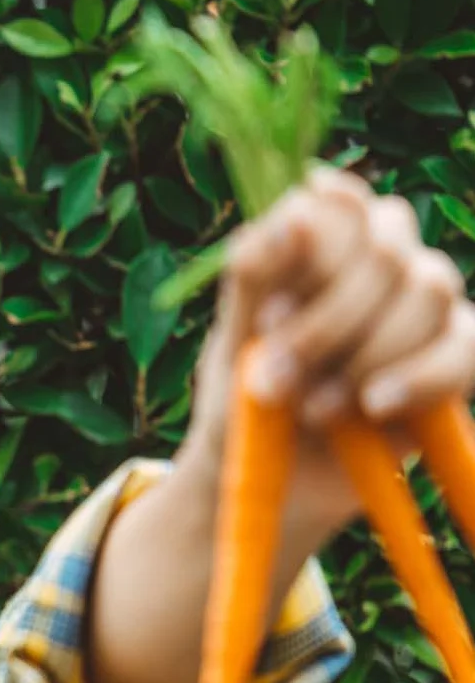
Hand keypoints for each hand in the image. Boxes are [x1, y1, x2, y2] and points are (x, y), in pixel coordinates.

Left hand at [180, 165, 474, 550]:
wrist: (272, 480)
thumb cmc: (243, 397)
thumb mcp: (231, 343)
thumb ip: (252, 277)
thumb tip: (293, 216)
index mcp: (317, 237)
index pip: (339, 201)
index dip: (314, 245)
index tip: (270, 306)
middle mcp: (376, 256)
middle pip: (385, 245)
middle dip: (327, 319)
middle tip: (274, 378)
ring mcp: (421, 303)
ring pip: (429, 286)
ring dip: (367, 352)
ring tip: (314, 409)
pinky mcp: (454, 355)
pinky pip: (465, 343)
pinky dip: (421, 375)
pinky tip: (375, 406)